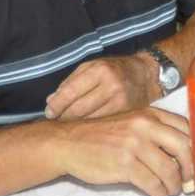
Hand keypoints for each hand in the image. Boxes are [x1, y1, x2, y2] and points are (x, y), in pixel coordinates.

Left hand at [44, 53, 159, 120]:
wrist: (146, 75)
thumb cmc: (114, 69)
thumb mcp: (92, 66)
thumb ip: (71, 82)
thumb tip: (50, 101)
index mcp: (99, 70)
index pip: (70, 92)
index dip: (56, 105)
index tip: (49, 112)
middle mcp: (111, 86)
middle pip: (78, 109)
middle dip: (63, 117)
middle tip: (55, 121)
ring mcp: (121, 101)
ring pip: (89, 120)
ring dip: (75, 124)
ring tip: (67, 126)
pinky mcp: (127, 114)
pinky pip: (102, 125)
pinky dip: (90, 128)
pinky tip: (85, 129)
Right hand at [55, 108, 193, 195]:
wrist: (69, 142)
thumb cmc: (102, 135)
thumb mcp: (130, 123)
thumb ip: (154, 131)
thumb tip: (182, 154)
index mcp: (150, 114)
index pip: (186, 128)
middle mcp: (145, 126)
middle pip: (183, 148)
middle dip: (190, 168)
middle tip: (188, 181)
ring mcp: (134, 145)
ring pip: (169, 169)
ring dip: (174, 185)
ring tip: (170, 190)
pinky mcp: (124, 164)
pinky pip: (152, 183)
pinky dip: (158, 192)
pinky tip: (157, 194)